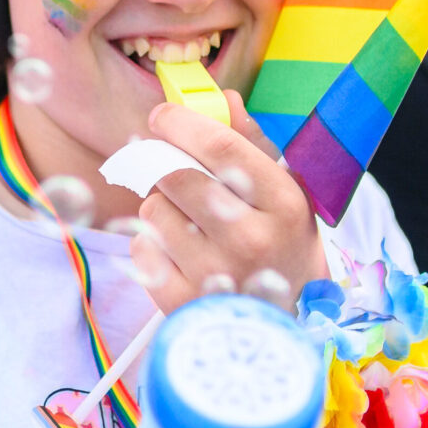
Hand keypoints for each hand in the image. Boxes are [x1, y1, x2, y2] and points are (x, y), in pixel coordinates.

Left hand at [128, 95, 327, 311]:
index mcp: (284, 205)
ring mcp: (214, 275)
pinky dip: (150, 243)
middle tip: (161, 159)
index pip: (221, 147)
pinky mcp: (181, 303)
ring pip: (153, 211)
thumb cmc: (281, 248)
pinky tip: (178, 253)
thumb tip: (223, 100)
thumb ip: (252, 146)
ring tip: (185, 220)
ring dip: (159, 206)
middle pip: (176, 176)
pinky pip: (141, 248)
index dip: (182, 123)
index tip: (163, 116)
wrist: (282, 326)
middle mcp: (250, 240)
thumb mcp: (285, 195)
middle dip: (161, 160)